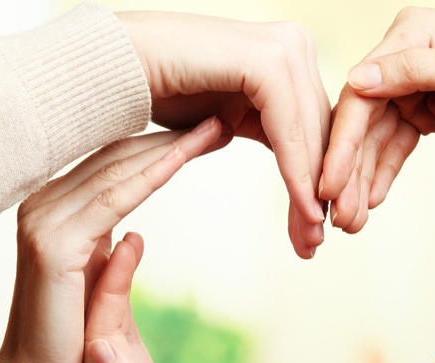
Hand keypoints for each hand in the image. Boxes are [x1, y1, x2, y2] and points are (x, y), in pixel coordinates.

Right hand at [0, 117, 223, 362]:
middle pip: (117, 156)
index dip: (159, 144)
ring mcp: (42, 219)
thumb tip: (133, 233)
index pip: (112, 162)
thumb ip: (105, 249)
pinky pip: (115, 199)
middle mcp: (40, 203)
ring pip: (119, 170)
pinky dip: (153, 175)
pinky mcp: (54, 243)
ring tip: (216, 129)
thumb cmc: (66, 334)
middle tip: (220, 119)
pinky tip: (184, 157)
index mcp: (50, 206)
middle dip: (173, 137)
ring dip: (172, 147)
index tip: (203, 132)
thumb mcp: (91, 279)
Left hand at [83, 234, 264, 362]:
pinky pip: (128, 338)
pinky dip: (127, 302)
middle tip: (119, 224)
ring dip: (114, 279)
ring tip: (125, 233)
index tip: (126, 236)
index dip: (109, 283)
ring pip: (111, 325)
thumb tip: (96, 344)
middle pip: (99, 321)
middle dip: (105, 269)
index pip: (100, 332)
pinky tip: (131, 280)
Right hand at [116, 11, 331, 257]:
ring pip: (311, 134)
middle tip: (317, 243)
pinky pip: (289, 129)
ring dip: (313, 192)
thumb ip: (262, 130)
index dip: (320, 180)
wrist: (112, 69)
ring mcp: (283, 46)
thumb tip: (298, 168)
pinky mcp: (266, 59)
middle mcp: (294, 45)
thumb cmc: (160, 92)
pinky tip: (302, 209)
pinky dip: (297, 173)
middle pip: (322, 132)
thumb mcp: (225, 118)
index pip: (317, 127)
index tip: (315, 230)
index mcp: (288, 56)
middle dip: (322, 194)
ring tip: (312, 237)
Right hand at [321, 7, 434, 232]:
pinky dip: (387, 170)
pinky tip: (374, 199)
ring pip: (380, 136)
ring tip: (353, 218)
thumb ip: (413, 72)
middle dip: (351, 169)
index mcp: (415, 35)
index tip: (328, 183)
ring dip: (366, 177)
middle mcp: (411, 57)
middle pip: (365, 119)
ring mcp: (421, 84)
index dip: (342, 142)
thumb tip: (356, 80)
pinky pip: (402, 143)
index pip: (362, 93)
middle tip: (340, 213)